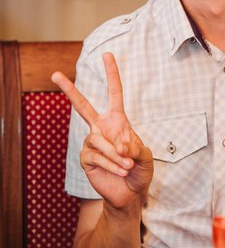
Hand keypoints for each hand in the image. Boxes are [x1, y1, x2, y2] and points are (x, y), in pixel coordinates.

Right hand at [52, 52, 153, 208]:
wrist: (130, 193)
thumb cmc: (139, 170)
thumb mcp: (145, 156)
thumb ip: (135, 147)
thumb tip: (118, 144)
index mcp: (118, 121)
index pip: (114, 93)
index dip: (112, 74)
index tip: (108, 54)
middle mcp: (101, 128)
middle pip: (82, 106)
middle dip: (69, 90)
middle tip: (55, 74)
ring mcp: (91, 142)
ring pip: (100, 141)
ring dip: (116, 155)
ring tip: (127, 166)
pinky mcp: (86, 158)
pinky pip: (97, 156)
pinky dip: (111, 165)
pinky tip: (120, 171)